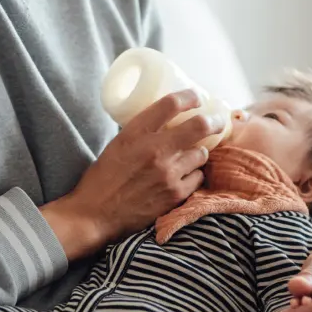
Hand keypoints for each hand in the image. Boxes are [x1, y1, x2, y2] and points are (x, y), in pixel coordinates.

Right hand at [41, 90, 224, 261]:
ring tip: (189, 156)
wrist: (95, 215)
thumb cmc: (102, 179)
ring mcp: (168, 173)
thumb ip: (141, 133)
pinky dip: (193, 175)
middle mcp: (155, 150)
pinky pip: (198, 177)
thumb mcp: (117, 145)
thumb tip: (165, 124)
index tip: (196, 97)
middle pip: (199, 125)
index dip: (189, 96)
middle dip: (213, 121)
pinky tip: (184, 176)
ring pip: (202, 153)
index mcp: (135, 133)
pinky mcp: (175, 194)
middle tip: (217, 121)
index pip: (170, 104)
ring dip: (198, 152)